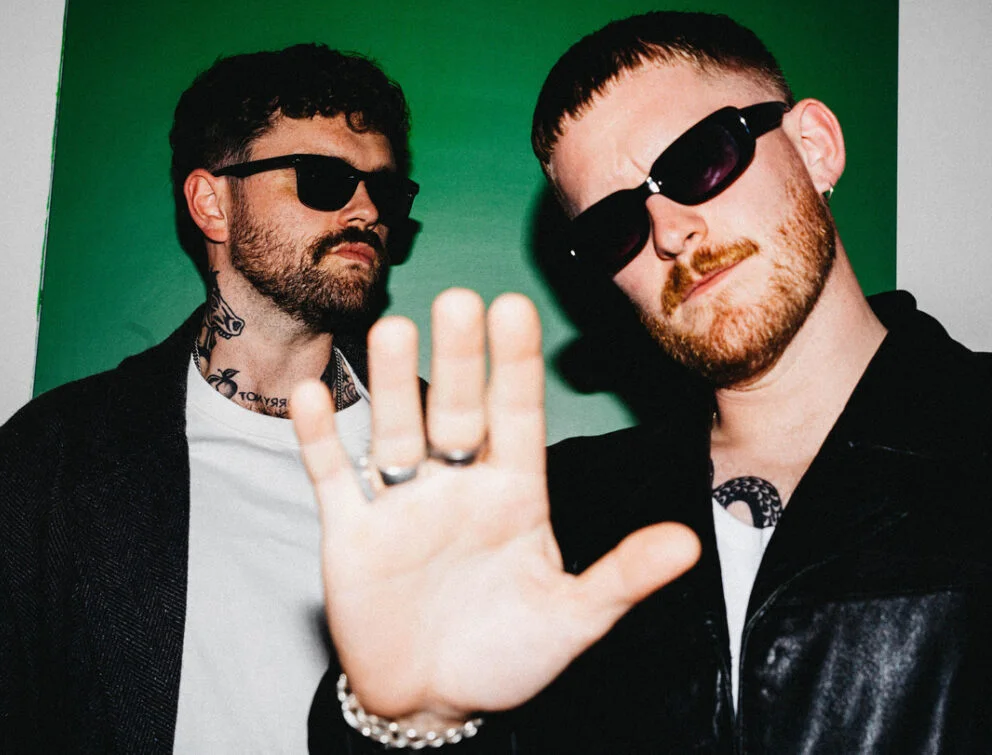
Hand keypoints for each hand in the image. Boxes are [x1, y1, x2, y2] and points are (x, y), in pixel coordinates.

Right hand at [292, 289, 699, 722]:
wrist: (431, 701)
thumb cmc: (506, 655)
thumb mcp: (571, 620)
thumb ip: (622, 578)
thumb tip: (690, 545)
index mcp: (513, 494)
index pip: (517, 417)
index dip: (514, 366)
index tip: (513, 308)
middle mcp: (457, 486)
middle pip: (455, 412)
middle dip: (456, 361)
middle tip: (456, 300)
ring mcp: (402, 505)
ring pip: (395, 430)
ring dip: (391, 385)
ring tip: (392, 330)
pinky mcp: (353, 533)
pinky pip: (333, 478)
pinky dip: (320, 440)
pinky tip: (313, 396)